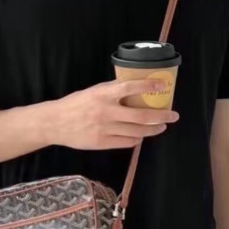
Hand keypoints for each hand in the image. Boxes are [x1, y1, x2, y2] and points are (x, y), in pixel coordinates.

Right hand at [50, 78, 179, 149]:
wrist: (56, 123)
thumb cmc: (75, 104)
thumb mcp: (93, 92)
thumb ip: (112, 92)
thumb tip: (134, 90)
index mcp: (103, 94)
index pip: (130, 87)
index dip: (148, 86)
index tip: (163, 86)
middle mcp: (106, 112)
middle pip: (141, 116)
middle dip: (161, 116)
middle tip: (173, 115)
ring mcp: (105, 129)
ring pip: (137, 132)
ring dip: (153, 129)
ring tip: (161, 127)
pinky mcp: (103, 143)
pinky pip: (127, 142)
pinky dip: (137, 139)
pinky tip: (141, 136)